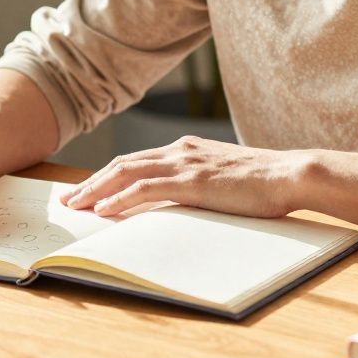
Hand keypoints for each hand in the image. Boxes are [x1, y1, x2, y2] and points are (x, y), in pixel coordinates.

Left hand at [57, 137, 309, 217]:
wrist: (290, 174)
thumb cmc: (263, 182)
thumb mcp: (220, 178)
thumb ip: (196, 183)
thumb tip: (176, 200)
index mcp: (185, 149)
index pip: (135, 161)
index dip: (106, 176)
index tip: (85, 190)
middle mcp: (179, 151)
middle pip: (122, 164)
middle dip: (91, 182)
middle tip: (67, 200)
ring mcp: (185, 164)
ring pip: (126, 173)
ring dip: (96, 190)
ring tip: (75, 206)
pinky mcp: (193, 181)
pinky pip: (146, 189)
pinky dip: (120, 198)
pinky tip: (104, 209)